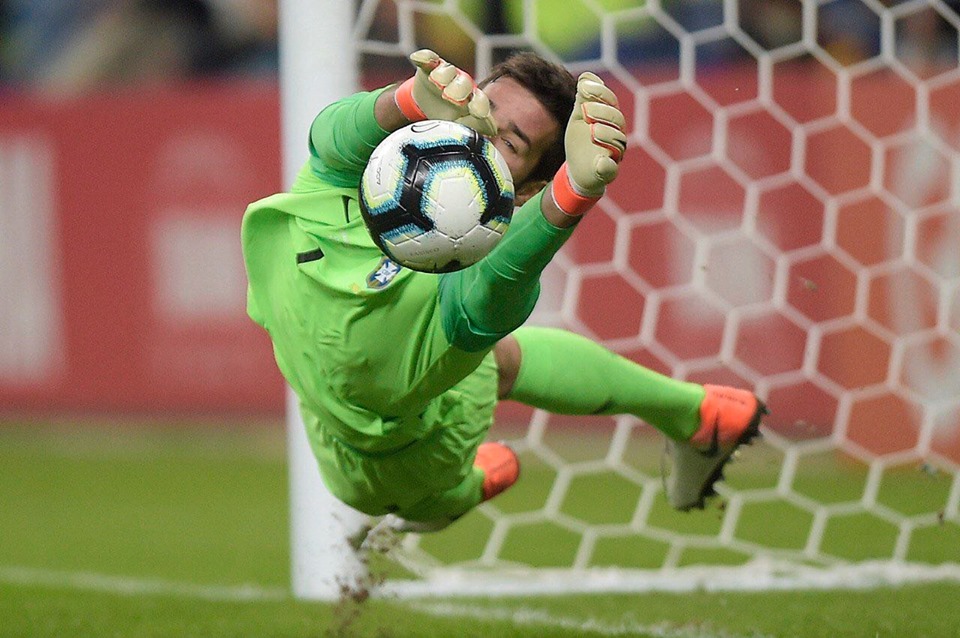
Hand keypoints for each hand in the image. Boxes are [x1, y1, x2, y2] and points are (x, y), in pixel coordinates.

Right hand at [394, 49, 496, 136]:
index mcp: (473, 102)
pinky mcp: (430, 67)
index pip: (480, 102)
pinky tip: (418, 58)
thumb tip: (490, 136)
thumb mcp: (459, 127)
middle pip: (465, 83)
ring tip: (436, 80)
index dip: (479, 106)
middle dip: (459, 88)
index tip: (478, 113)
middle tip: (452, 97)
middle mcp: (463, 85)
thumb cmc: (449, 119)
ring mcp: (446, 75)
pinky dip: (425, 58)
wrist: (427, 106)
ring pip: (448, 71)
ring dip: (443, 75)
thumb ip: (473, 128)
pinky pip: (429, 58)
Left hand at [551, 72, 626, 215]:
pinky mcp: (606, 172)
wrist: (577, 169)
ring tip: (592, 130)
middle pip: (617, 120)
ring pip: (618, 142)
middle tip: (585, 110)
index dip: (600, 93)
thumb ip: (583, 99)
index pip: (610, 101)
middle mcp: (616, 135)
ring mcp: (613, 154)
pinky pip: (611, 169)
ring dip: (606, 134)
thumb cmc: (581, 140)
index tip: (583, 88)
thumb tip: (585, 77)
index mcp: (609, 119)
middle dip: (602, 112)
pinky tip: (601, 162)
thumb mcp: (578, 117)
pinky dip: (607, 166)